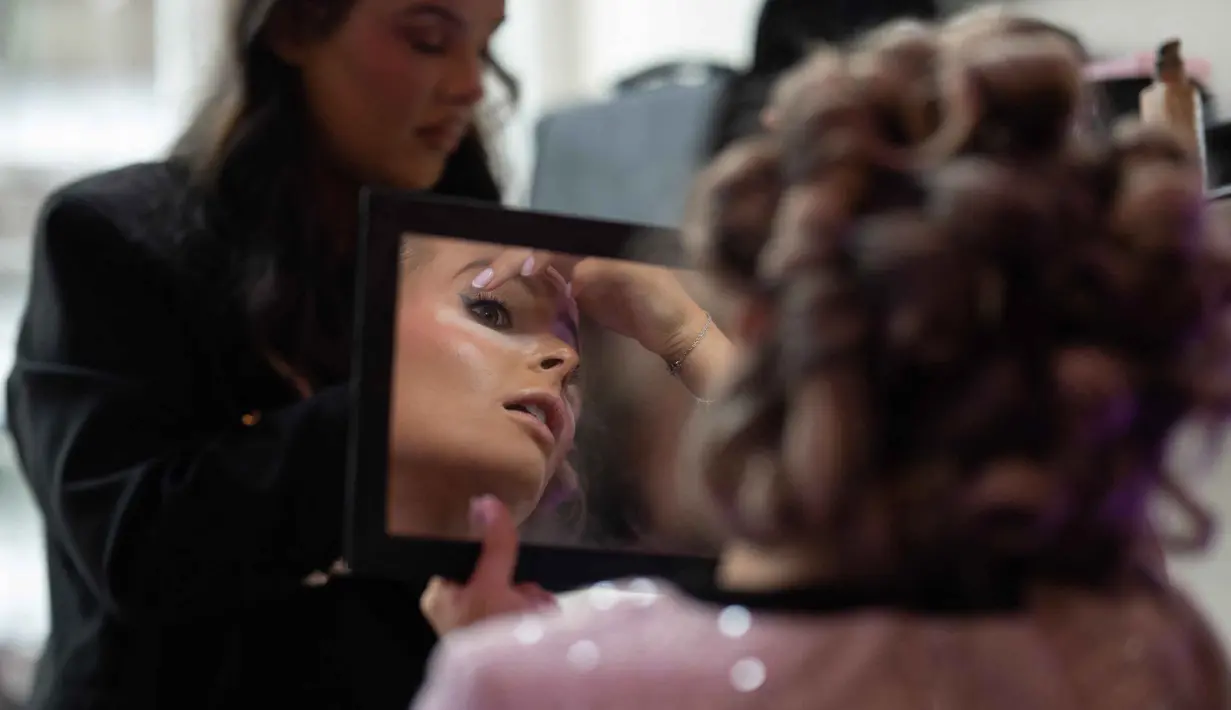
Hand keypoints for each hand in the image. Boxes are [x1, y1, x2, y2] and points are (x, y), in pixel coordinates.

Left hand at [420, 495, 558, 635]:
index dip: (490, 551)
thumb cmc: (488, 640)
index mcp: (442, 593)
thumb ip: (495, 547)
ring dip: (533, 599)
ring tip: (532, 616)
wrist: (515, 687)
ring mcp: (485, 619)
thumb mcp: (493, 587)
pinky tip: (538, 623)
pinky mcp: (507, 631)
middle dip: (520, 584)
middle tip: (520, 597)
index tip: (507, 553)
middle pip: (499, 570)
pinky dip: (539, 613)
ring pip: (519, 589)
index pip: (467, 554)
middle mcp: (459, 605)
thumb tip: (488, 502)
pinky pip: (530, 607)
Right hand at [473, 249, 708, 360]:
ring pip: (541, 268)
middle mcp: (589, 256)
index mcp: (600, 247)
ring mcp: (586, 277)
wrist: (680, 337)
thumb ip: (610, 271)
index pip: (552, 243)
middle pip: (540, 251)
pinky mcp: (585, 299)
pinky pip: (550, 289)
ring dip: (514, 275)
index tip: (504, 274)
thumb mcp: (644, 283)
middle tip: (480, 282)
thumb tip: (573, 273)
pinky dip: (529, 292)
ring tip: (484, 287)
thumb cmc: (667, 305)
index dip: (525, 255)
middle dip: (510, 262)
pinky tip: (512, 300)